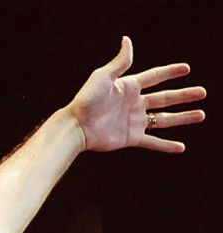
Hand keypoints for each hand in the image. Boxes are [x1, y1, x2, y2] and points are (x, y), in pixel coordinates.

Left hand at [68, 36, 205, 152]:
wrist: (76, 127)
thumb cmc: (86, 100)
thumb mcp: (104, 77)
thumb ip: (120, 62)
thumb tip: (127, 40)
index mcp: (129, 87)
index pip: (154, 77)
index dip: (170, 72)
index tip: (186, 69)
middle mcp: (133, 104)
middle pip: (165, 98)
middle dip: (184, 96)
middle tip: (202, 92)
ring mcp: (133, 121)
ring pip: (164, 119)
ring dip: (183, 118)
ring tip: (201, 115)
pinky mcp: (131, 138)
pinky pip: (153, 142)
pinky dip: (166, 146)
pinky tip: (181, 147)